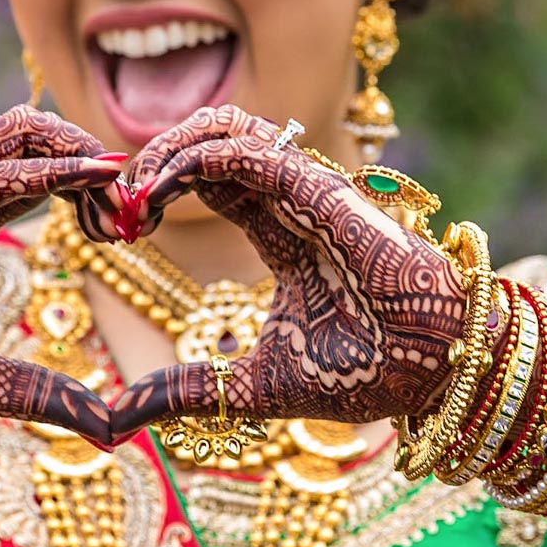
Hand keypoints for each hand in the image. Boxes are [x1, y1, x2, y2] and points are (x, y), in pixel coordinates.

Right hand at [0, 105, 122, 444]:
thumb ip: (32, 391)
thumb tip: (107, 428)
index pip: (40, 175)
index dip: (88, 186)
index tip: (132, 226)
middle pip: (35, 134)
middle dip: (92, 157)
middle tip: (133, 207)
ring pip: (16, 129)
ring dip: (77, 147)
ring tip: (116, 184)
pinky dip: (47, 172)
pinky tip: (90, 179)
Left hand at [103, 105, 469, 440]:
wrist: (432, 373)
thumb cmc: (363, 375)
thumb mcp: (249, 386)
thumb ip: (186, 392)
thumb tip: (116, 419)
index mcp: (280, 231)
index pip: (206, 179)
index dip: (153, 190)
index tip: (115, 230)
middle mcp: (290, 199)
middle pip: (208, 138)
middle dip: (150, 159)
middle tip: (113, 206)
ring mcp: (306, 189)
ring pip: (225, 127)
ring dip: (165, 149)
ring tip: (131, 194)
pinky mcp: (320, 190)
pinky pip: (248, 149)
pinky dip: (193, 159)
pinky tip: (156, 193)